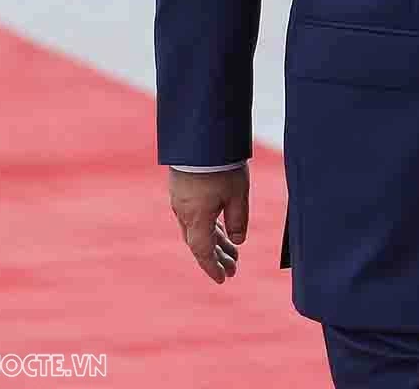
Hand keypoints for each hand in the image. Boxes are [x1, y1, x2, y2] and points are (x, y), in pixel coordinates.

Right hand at [167, 165, 248, 284]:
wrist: (199, 139)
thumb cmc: (221, 166)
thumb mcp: (237, 194)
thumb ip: (238, 220)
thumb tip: (237, 242)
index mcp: (196, 218)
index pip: (202, 252)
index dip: (213, 267)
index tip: (223, 279)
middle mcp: (184, 213)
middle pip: (200, 243)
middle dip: (217, 257)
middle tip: (233, 269)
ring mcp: (181, 202)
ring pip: (197, 230)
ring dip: (214, 242)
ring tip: (232, 252)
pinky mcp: (182, 191)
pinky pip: (195, 217)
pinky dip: (208, 227)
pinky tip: (220, 227)